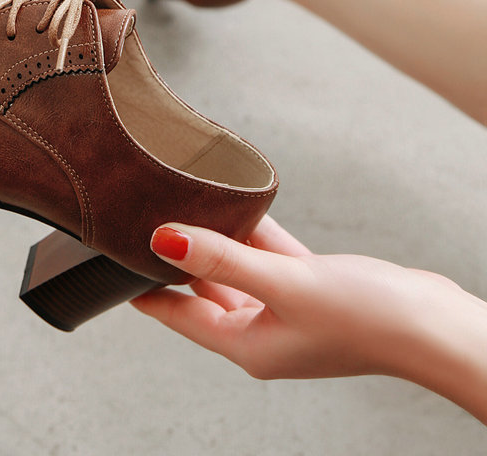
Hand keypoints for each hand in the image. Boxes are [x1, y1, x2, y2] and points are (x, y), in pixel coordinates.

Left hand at [131, 216, 486, 421]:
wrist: (434, 324)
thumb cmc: (367, 320)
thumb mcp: (284, 285)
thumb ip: (223, 260)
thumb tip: (164, 241)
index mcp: (246, 344)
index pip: (178, 315)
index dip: (145, 291)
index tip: (117, 267)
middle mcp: (261, 329)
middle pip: (203, 290)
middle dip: (178, 259)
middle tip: (147, 224)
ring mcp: (286, 309)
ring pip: (238, 268)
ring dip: (218, 240)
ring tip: (188, 206)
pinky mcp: (309, 288)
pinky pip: (271, 258)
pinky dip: (256, 235)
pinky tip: (243, 206)